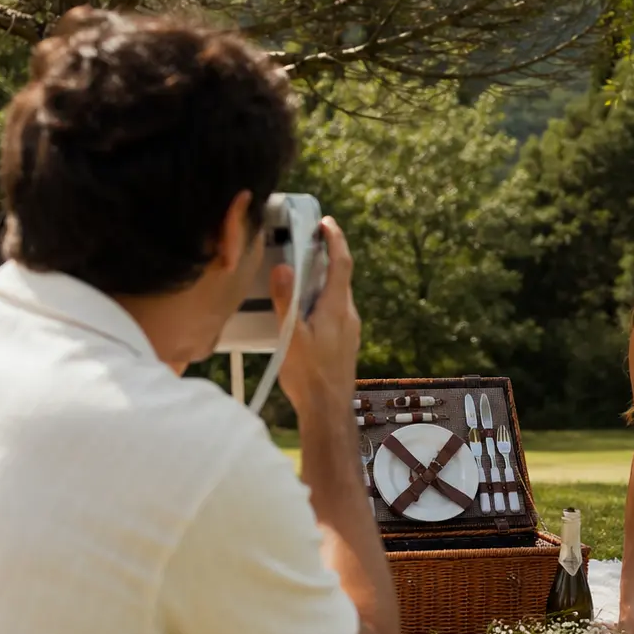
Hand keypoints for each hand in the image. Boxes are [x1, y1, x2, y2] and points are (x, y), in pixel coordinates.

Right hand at [270, 217, 360, 416]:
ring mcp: (349, 330)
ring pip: (338, 296)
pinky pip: (336, 312)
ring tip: (301, 275)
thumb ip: (286, 301)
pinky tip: (305, 312)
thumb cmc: (309, 375)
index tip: (327, 223)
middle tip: (308, 243)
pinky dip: (323, 301)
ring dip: (323, 281)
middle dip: (327, 257)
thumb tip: (283, 268)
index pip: (342, 263)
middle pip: (340, 277)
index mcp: (337, 308)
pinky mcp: (345, 342)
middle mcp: (348, 315)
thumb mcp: (291, 335)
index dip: (336, 239)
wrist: (328, 410)